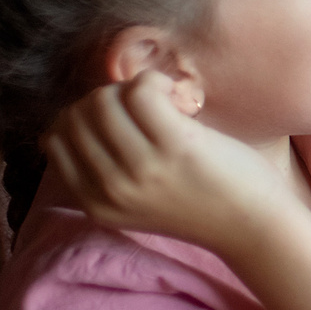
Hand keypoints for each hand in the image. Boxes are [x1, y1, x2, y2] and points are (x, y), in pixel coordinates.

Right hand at [42, 72, 294, 257]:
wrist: (254, 228)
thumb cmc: (201, 204)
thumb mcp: (136, 200)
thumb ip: (102, 170)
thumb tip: (61, 124)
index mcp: (96, 203)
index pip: (56, 139)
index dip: (85, 116)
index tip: (124, 120)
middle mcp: (111, 189)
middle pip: (79, 114)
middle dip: (109, 98)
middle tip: (149, 109)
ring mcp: (141, 168)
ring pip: (106, 99)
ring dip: (135, 89)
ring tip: (167, 105)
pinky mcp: (175, 147)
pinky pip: (141, 90)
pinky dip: (156, 82)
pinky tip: (181, 99)